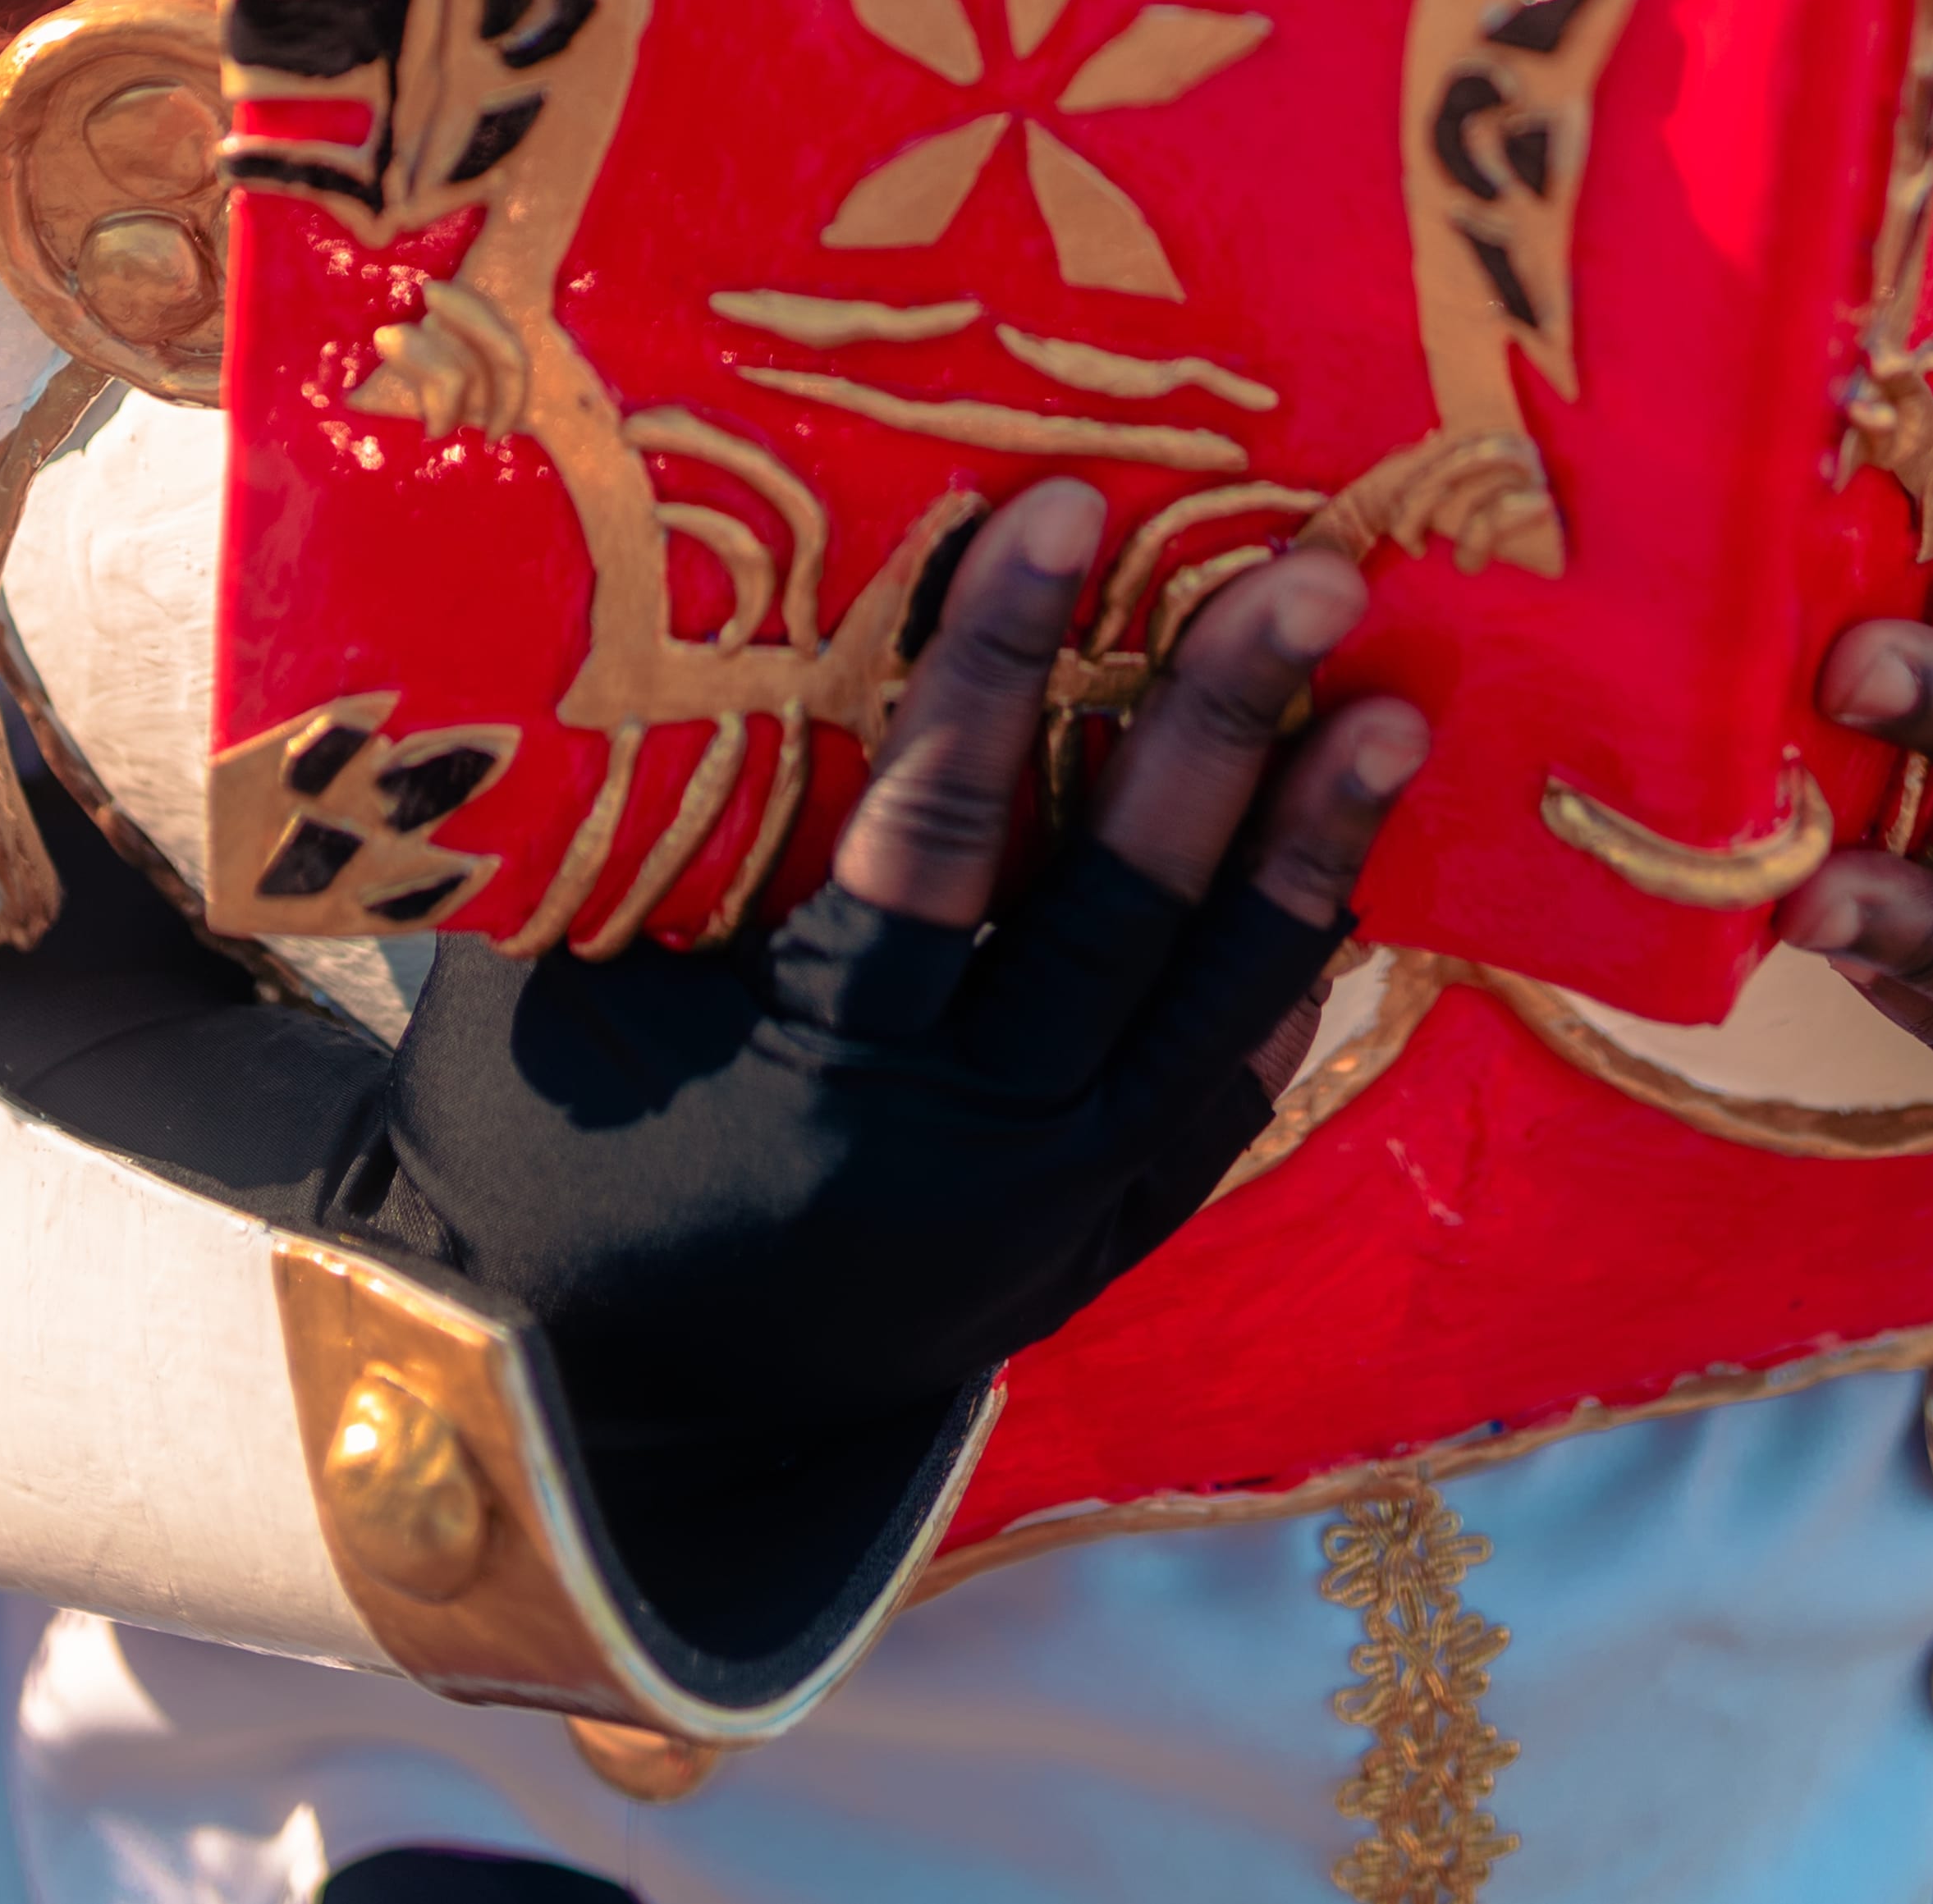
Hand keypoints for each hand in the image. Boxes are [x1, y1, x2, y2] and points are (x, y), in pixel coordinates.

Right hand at [377, 479, 1424, 1461]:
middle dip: (1219, 733)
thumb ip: (668, 818)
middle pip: (1121, 916)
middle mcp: (963, 1157)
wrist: (578, 1424)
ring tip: (1395, 712)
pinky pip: (1218, 1111)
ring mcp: (1050, 1220)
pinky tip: (1341, 876)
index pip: (932, 839)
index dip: (1001, 663)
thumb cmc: (537, 1151)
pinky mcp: (1091, 1255)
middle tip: (1312, 580)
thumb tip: (719, 581)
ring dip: (1305, 855)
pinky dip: (1278, 992)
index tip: (1068, 508)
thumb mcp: (570, 982)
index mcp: (816, 1076)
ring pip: (1211, 1018)